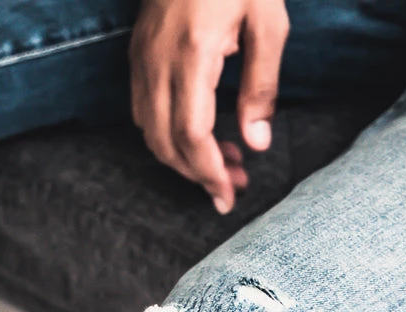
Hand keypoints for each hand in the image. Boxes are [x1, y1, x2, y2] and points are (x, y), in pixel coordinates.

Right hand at [130, 0, 289, 213]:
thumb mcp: (268, 23)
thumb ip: (262, 86)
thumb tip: (256, 142)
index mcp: (193, 53)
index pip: (192, 134)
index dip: (208, 172)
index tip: (228, 194)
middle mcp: (157, 61)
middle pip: (165, 143)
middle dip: (197, 174)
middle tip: (231, 188)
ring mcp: (141, 57)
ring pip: (149, 131)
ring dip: (183, 159)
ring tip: (223, 164)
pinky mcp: (137, 53)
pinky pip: (143, 110)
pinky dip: (168, 135)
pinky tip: (199, 136)